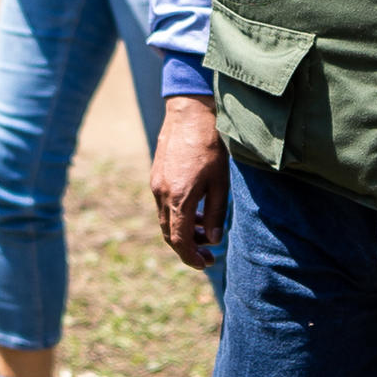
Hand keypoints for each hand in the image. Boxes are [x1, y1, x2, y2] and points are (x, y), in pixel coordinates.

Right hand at [151, 93, 227, 271]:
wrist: (190, 113)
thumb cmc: (211, 146)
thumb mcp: (220, 183)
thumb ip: (216, 214)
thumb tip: (213, 240)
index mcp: (179, 198)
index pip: (179, 240)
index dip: (191, 257)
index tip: (206, 264)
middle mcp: (162, 194)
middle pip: (169, 234)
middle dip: (187, 248)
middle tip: (208, 255)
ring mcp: (156, 184)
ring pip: (165, 220)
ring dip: (184, 231)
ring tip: (206, 232)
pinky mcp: (156, 176)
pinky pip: (163, 206)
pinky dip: (178, 215)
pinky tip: (196, 211)